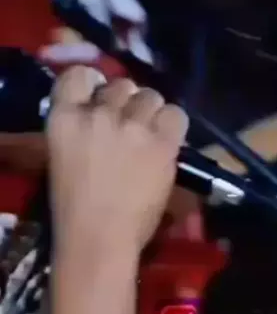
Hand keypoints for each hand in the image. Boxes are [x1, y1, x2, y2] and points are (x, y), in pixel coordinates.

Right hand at [47, 66, 188, 255]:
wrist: (99, 238)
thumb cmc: (75, 206)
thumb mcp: (64, 155)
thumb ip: (82, 127)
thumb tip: (107, 113)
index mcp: (64, 117)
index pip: (80, 75)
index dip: (95, 83)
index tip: (101, 97)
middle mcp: (99, 113)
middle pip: (122, 85)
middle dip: (127, 103)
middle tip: (130, 125)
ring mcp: (133, 126)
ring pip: (151, 96)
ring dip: (151, 112)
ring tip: (151, 135)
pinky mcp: (161, 142)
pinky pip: (176, 114)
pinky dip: (173, 124)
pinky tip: (167, 141)